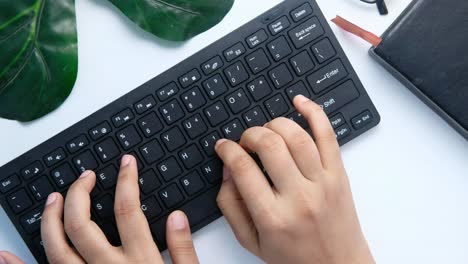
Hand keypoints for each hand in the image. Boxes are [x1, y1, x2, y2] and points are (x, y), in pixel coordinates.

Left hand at [0, 155, 198, 263]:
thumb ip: (184, 250)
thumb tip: (176, 217)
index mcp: (139, 263)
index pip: (128, 210)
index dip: (126, 180)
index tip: (126, 163)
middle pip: (82, 224)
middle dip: (79, 193)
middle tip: (85, 177)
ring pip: (56, 250)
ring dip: (49, 219)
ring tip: (54, 198)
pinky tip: (4, 254)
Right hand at [215, 95, 374, 263]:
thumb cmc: (294, 257)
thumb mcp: (251, 241)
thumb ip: (231, 206)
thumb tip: (227, 169)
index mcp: (272, 216)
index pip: (242, 168)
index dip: (227, 149)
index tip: (223, 146)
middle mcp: (299, 197)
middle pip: (269, 144)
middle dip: (250, 134)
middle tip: (245, 141)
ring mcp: (323, 183)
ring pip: (296, 135)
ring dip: (275, 124)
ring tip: (267, 132)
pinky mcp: (340, 175)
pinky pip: (328, 135)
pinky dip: (314, 112)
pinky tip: (299, 101)